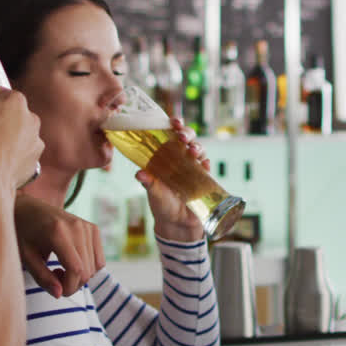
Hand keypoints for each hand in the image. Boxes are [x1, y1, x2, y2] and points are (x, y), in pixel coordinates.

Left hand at [13, 195, 105, 297]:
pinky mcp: (93, 228)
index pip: (76, 270)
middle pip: (87, 271)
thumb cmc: (22, 232)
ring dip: (80, 276)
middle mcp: (77, 227)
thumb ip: (42, 277)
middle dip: (73, 283)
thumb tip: (59, 294)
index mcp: (58, 232)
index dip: (69, 287)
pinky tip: (72, 262)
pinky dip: (89, 267)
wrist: (27, 207)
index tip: (57, 290)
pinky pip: (99, 259)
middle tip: (54, 277)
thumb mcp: (26, 256)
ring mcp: (87, 226)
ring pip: (95, 267)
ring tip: (60, 269)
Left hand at [138, 117, 206, 241]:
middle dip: (187, 134)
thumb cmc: (162, 206)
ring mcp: (192, 167)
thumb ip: (148, 183)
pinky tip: (204, 165)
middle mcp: (178, 159)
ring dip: (197, 147)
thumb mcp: (154, 193)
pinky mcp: (203, 178)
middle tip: (182, 137)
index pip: (168, 136)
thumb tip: (139, 174)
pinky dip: (206, 163)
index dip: (172, 126)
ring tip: (193, 152)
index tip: (173, 121)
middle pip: (186, 139)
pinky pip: (207, 165)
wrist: (177, 225)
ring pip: (198, 149)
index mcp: (164, 158)